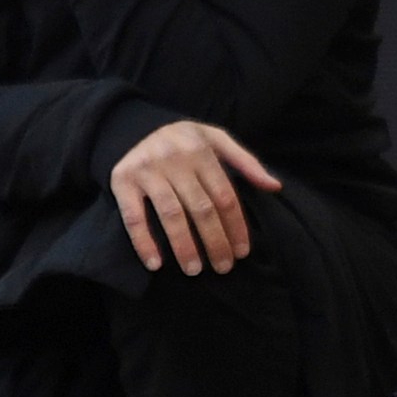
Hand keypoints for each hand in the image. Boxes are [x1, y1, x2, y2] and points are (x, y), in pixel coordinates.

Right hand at [110, 122, 282, 275]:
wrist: (133, 126)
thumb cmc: (183, 140)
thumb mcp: (215, 139)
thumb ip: (246, 161)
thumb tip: (275, 186)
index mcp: (201, 150)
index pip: (225, 196)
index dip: (235, 227)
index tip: (241, 253)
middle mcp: (174, 159)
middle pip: (201, 208)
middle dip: (215, 242)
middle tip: (222, 268)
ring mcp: (147, 170)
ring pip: (171, 214)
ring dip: (184, 246)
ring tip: (194, 270)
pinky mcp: (122, 181)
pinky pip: (134, 217)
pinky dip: (144, 242)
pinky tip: (155, 264)